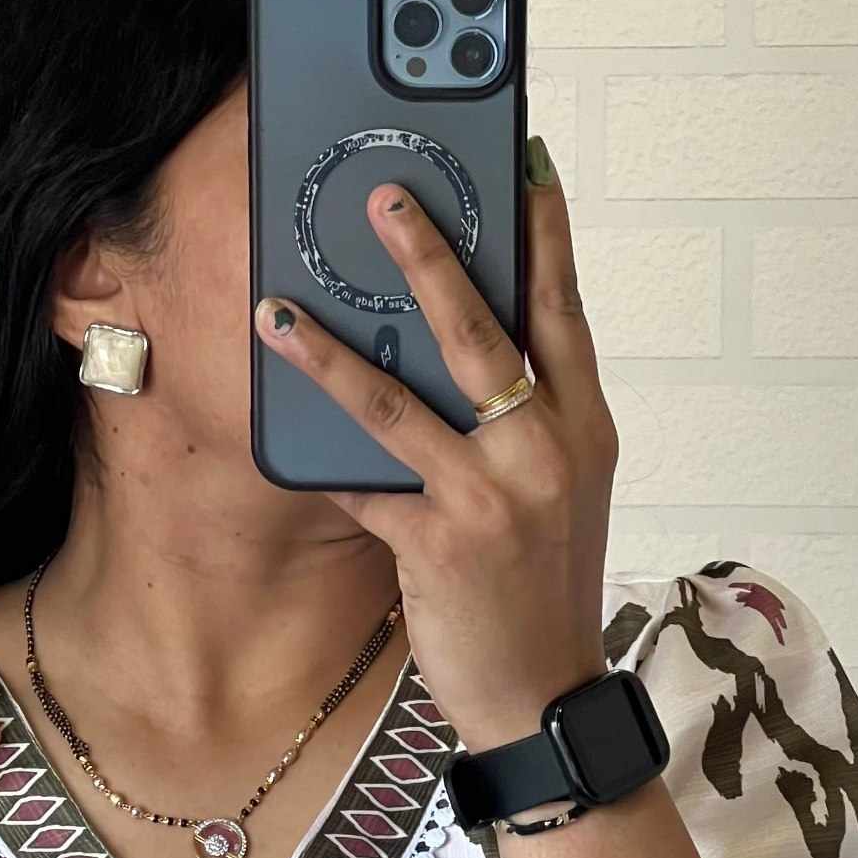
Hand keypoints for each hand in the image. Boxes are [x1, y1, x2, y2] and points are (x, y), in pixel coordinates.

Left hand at [253, 135, 618, 752]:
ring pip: (400, 401)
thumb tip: (459, 350)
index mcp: (582, 425)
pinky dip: (321, 458)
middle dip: (430, 255)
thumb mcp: (557, 490)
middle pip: (481, 330)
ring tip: (277, 307)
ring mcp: (494, 496)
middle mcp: (546, 448)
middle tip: (385, 197)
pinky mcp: (441, 543)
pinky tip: (275, 427)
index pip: (563, 310)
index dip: (542, 235)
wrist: (544, 694)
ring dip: (330, 350)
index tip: (520, 163)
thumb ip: (523, 420)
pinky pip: (365, 485)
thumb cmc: (542, 583)